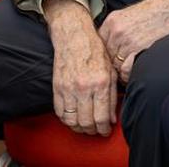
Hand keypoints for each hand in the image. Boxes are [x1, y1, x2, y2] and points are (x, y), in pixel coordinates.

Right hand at [43, 0, 115, 135]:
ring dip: (79, 128)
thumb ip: (112, 95)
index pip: (101, 117)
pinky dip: (66, 120)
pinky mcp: (57, 88)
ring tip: (85, 126)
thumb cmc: (95, 51)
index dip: (104, 129)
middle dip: (92, 131)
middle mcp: (84, 87)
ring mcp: (68, 89)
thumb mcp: (110, 70)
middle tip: (96, 131)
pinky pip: (60, 112)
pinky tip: (73, 118)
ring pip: (72, 121)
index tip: (105, 131)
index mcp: (100, 83)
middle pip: (86, 122)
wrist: (74, 37)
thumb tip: (111, 118)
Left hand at [98, 0, 168, 82]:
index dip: (108, 57)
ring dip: (123, 73)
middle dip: (115, 66)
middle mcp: (115, 30)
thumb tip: (113, 50)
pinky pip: (125, 71)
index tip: (115, 62)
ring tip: (134, 70)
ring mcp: (125, 40)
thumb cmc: (159, 11)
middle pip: (106, 58)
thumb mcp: (131, 16)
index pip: (100, 47)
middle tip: (125, 69)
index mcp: (111, 21)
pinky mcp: (137, 48)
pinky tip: (139, 70)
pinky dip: (131, 75)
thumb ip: (118, 30)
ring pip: (115, 67)